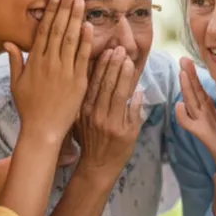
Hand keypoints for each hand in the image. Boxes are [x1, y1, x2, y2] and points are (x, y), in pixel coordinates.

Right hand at [6, 0, 93, 143]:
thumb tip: (8, 41)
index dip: (50, 11)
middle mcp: (49, 63)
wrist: (43, 130)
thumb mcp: (17, 83)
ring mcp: (64, 71)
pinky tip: (89, 26)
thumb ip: (15, 61)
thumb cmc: (29, 107)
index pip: (43, 30)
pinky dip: (86, 41)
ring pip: (71, 39)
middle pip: (58, 29)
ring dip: (75, 18)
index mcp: (34, 61)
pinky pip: (83, 57)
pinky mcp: (78, 81)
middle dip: (64, 7)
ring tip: (80, 0)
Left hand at [74, 47, 143, 181]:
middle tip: (119, 49)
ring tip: (108, 51)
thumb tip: (137, 91)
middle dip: (113, 65)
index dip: (124, 75)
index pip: (119, 93)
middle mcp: (99, 117)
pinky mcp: (78, 113)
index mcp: (114, 122)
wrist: (96, 166)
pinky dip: (90, 76)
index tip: (128, 59)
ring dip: (102, 67)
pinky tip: (93, 63)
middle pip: (106, 86)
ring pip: (95, 86)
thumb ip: (135, 112)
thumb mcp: (133, 134)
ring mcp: (86, 115)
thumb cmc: (119, 151)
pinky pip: (85, 91)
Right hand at [174, 57, 215, 169]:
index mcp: (209, 110)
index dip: (194, 75)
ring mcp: (200, 124)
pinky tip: (179, 105)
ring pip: (190, 103)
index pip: (200, 89)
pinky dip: (182, 116)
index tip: (188, 59)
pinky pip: (189, 125)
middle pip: (193, 92)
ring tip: (181, 73)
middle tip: (182, 59)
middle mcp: (202, 115)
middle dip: (188, 76)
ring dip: (185, 89)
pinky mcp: (202, 134)